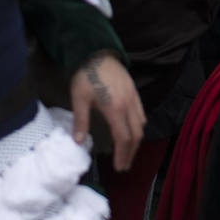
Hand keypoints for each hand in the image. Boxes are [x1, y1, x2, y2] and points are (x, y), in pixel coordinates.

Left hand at [69, 52, 144, 171]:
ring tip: (127, 152)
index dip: (122, 154)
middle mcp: (128, 105)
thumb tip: (79, 142)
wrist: (98, 52)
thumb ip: (80, 121)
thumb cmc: (86, 75)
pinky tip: (131, 131)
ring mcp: (134, 98)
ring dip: (136, 141)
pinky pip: (141, 114)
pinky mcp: (135, 92)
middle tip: (124, 165)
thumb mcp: (79, 98)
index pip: (123, 138)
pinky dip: (138, 127)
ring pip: (141, 125)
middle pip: (135, 135)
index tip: (118, 167)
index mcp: (115, 108)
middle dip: (131, 152)